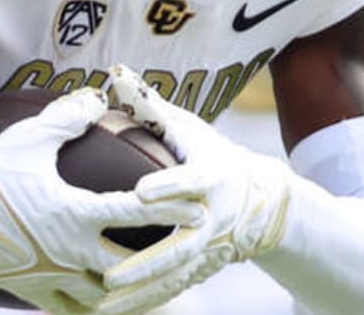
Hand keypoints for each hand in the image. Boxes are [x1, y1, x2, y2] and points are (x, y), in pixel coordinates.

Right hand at [0, 88, 199, 312]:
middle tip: (191, 251)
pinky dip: (98, 309)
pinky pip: (74, 310)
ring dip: (134, 290)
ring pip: (107, 296)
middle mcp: (69, 251)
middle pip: (131, 264)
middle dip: (163, 259)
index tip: (200, 207)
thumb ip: (69, 117)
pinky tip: (110, 305)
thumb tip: (99, 96)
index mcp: (74, 212)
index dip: (171, 208)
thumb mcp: (30, 138)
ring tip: (159, 285)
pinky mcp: (34, 293)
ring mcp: (52, 276)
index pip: (135, 213)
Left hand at [96, 65, 291, 314]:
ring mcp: (208, 250)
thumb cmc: (212, 155)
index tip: (140, 193)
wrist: (260, 200)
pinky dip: (146, 304)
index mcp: (209, 178)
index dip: (168, 187)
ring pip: (172, 278)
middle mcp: (210, 219)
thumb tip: (116, 73)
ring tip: (103, 306)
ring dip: (139, 295)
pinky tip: (114, 313)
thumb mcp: (189, 129)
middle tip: (108, 275)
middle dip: (144, 265)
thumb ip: (151, 106)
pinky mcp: (202, 269)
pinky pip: (172, 290)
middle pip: (178, 247)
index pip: (188, 182)